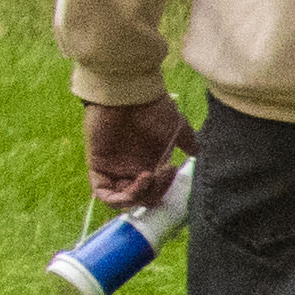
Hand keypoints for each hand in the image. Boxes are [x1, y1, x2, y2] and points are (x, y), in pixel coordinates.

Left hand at [80, 92, 187, 210]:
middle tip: (163, 172)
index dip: (164, 190)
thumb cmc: (153, 108)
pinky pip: (103, 193)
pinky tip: (139, 181)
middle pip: (141, 198)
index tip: (173, 173)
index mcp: (148, 162)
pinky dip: (119, 198)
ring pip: (124, 199)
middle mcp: (131, 168)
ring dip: (140, 195)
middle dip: (155, 193)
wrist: (130, 95)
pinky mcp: (98, 166)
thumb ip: (187, 142)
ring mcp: (114, 168)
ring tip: (150, 175)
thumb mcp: (177, 127)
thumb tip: (197, 153)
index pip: (154, 190)